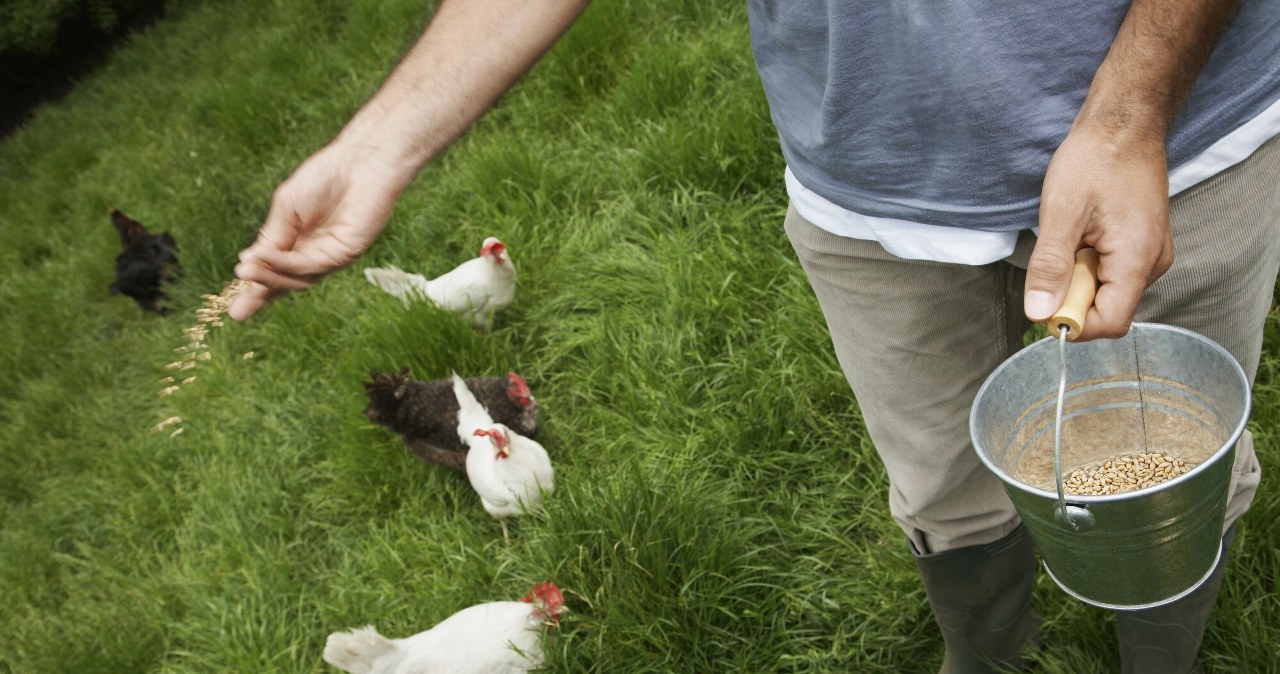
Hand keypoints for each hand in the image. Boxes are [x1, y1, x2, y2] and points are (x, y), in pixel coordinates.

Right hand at [229, 143, 407, 320]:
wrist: (357, 163)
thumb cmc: (324, 178)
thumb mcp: (286, 208)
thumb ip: (271, 237)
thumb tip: (246, 264)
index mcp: (298, 242)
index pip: (274, 270)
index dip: (255, 287)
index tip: (231, 305)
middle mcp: (314, 254)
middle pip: (285, 283)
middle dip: (260, 295)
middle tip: (236, 310)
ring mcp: (330, 257)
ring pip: (297, 279)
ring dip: (269, 278)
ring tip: (244, 273)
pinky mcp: (345, 255)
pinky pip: (310, 265)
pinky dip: (285, 264)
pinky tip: (266, 257)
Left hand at [1023, 124, 1174, 339]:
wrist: (1123, 125)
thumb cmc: (1095, 159)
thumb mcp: (1062, 212)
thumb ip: (1051, 267)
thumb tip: (1039, 313)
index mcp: (1138, 260)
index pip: (1110, 323)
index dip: (1073, 321)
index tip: (1045, 299)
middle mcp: (1152, 264)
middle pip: (1107, 309)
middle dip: (1073, 293)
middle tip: (1060, 250)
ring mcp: (1148, 255)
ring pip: (1106, 291)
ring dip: (1078, 275)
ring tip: (1073, 234)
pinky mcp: (1140, 247)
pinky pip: (1109, 272)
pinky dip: (1087, 262)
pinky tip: (1082, 232)